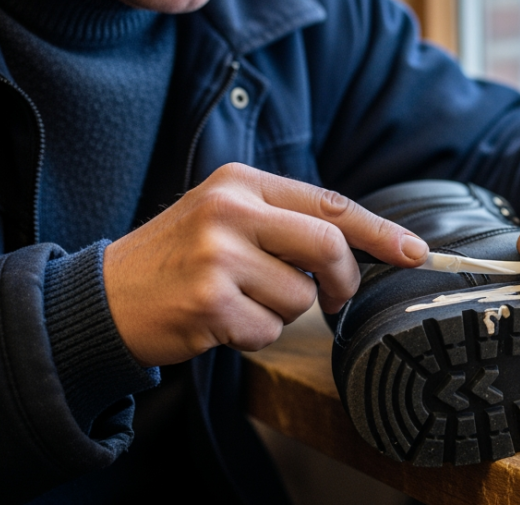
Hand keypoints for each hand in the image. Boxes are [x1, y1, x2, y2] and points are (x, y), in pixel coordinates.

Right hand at [103, 163, 427, 366]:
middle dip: (342, 280)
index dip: (381, 232)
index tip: (417, 252)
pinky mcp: (208, 301)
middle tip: (333, 296)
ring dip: (282, 311)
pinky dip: (254, 336)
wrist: (102, 297)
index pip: (331, 205)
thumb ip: (285, 220)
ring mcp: (218, 255)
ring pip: (302, 295)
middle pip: (329, 246)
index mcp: (241, 182)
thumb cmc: (177, 259)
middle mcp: (231, 210)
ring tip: (240, 300)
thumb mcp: (226, 216)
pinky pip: (269, 330)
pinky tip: (220, 322)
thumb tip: (364, 245)